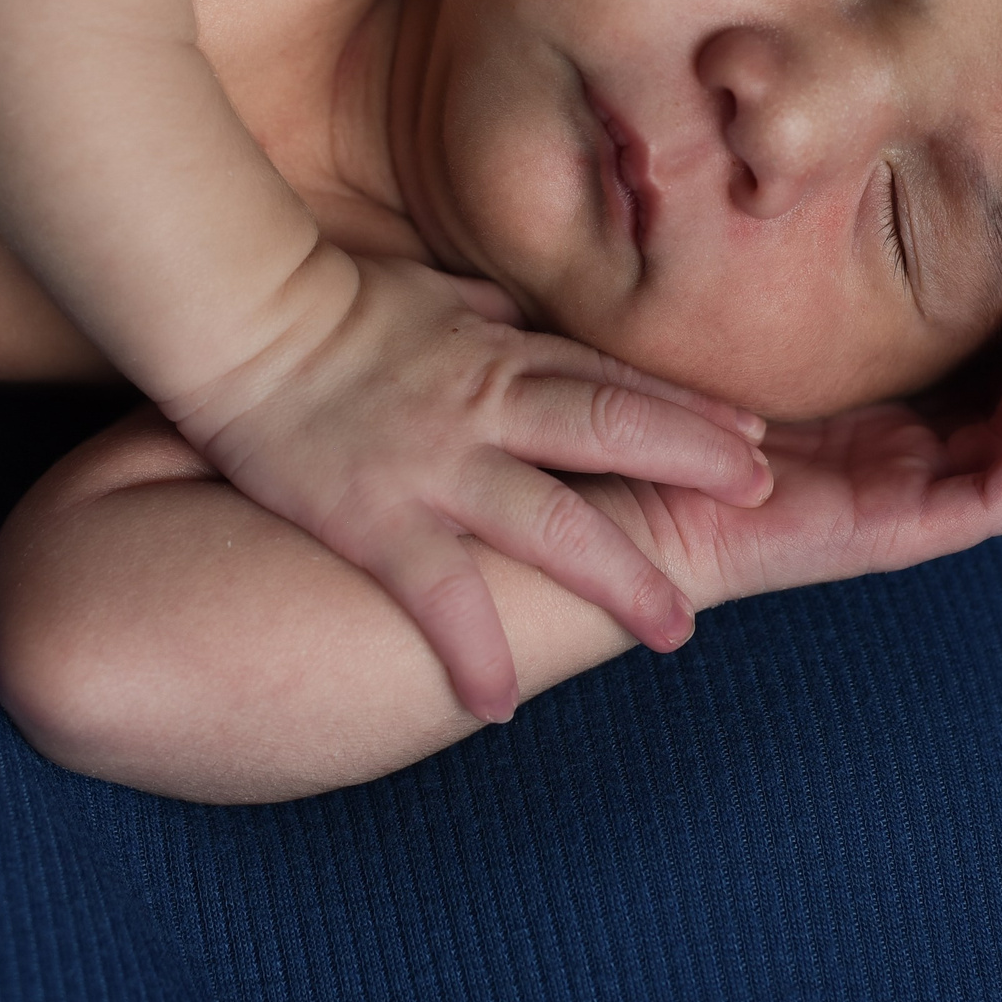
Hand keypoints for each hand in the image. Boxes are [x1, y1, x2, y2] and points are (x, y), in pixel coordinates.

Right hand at [171, 246, 770, 723]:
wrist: (235, 315)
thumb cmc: (325, 305)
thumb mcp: (427, 296)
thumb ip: (483, 317)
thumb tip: (518, 319)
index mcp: (498, 353)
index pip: (613, 381)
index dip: (690, 413)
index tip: (755, 441)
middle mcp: (483, 404)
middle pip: (611, 430)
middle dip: (694, 461)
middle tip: (766, 499)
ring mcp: (436, 463)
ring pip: (552, 522)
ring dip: (619, 577)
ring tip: (675, 631)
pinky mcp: (376, 515)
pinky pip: (438, 595)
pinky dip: (473, 650)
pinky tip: (501, 705)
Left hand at [585, 285, 1001, 611]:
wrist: (629, 491)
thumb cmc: (671, 400)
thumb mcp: (744, 319)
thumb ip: (789, 274)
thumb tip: (810, 180)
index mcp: (871, 408)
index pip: (972, 364)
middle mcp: (901, 450)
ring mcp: (908, 493)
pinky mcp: (905, 530)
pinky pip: (1000, 497)